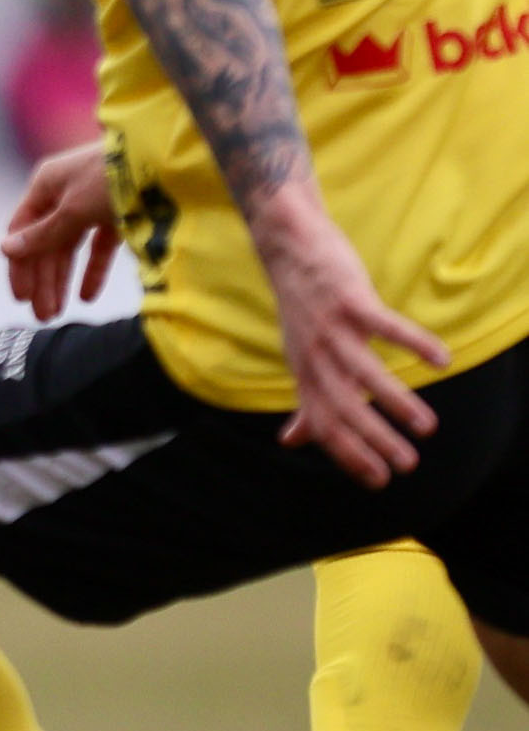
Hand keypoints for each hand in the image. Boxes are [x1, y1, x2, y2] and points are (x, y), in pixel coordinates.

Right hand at [0, 141, 118, 315]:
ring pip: (70, 247)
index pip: (23, 232)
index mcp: (45, 186)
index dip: (20, 266)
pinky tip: (87, 295)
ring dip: (63, 279)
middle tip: (44, 316)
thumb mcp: (74, 209)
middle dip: (44, 280)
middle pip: (47, 243)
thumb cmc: (112, 178)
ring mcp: (90, 203)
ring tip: (59, 311)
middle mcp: (64, 194)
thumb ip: (43, 234)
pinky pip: (98, 245)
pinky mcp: (116, 212)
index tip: (21, 298)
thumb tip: (4, 250)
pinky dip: (92, 269)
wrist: (165, 160)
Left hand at [255, 184, 450, 487]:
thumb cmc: (301, 310)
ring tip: (427, 428)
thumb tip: (291, 441)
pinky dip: (413, 343)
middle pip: (344, 406)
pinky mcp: (349, 299)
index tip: (379, 480)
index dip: (348, 454)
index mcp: (305, 373)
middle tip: (408, 465)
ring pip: (365, 373)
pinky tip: (441, 361)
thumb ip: (303, 401)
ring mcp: (331, 328)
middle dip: (375, 441)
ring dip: (397, 403)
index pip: (324, 424)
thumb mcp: (298, 359)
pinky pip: (384, 326)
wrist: (287, 250)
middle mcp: (314, 356)